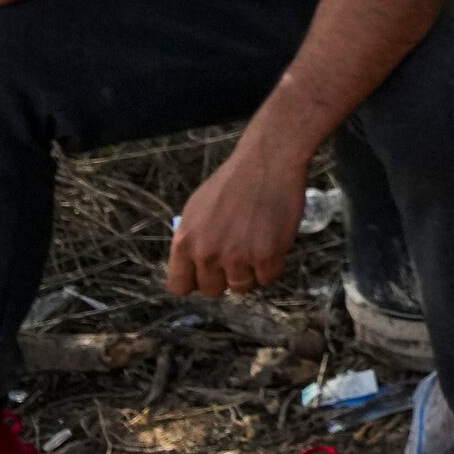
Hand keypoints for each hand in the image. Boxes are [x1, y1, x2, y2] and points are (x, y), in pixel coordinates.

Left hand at [169, 142, 308, 296]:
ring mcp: (237, 257)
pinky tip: (273, 245)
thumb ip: (192, 240)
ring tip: (257, 248)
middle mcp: (207, 254)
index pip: (180, 286)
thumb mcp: (196, 210)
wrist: (266, 163)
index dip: (195, 282)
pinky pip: (269, 278)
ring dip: (250, 272)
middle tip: (238, 258)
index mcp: (185, 242)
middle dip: (225, 277)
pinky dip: (273, 265)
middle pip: (212, 290)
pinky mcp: (266, 256)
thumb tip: (193, 264)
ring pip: (242, 287)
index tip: (208, 275)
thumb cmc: (233, 181)